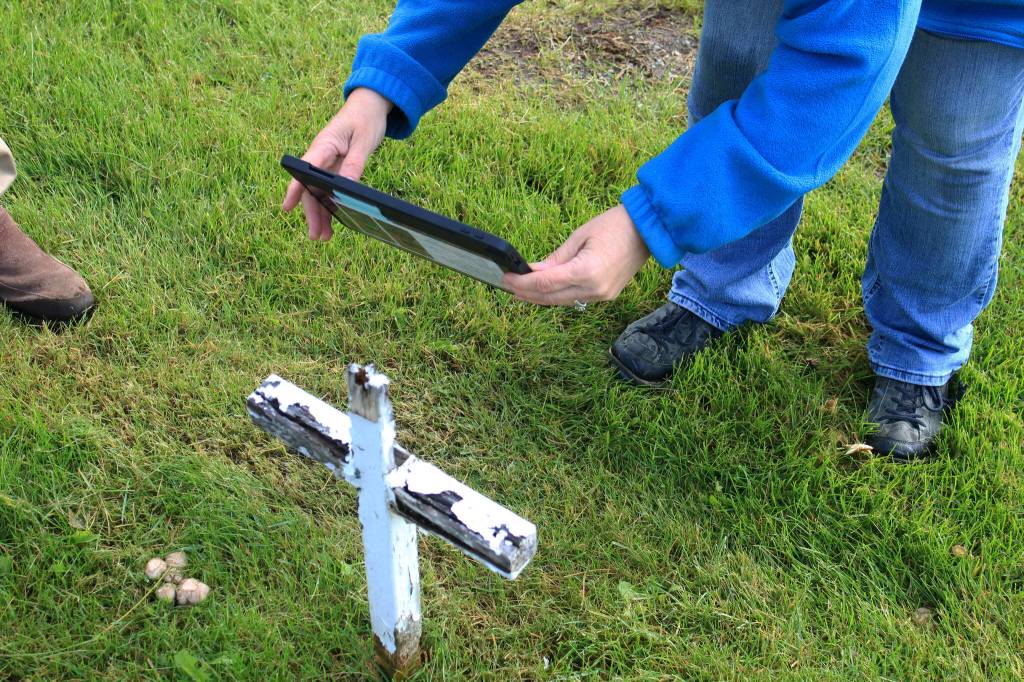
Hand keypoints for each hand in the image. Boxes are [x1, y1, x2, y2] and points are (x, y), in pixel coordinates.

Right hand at [282, 88, 391, 239]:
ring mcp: (327, 163)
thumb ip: (355, 164)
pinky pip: (329, 189)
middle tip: (316, 236)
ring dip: (320, 214)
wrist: (369, 106)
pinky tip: (333, 220)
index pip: (305, 170)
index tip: (287, 207)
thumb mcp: (364, 142)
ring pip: (318, 192)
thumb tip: (346, 188)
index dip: (296, 189)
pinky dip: (330, 205)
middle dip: (311, 213)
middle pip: (310, 188)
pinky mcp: (335, 168)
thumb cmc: (365, 119)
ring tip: (324, 237)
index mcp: (324, 146)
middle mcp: (321, 156)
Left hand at [503, 205, 649, 305]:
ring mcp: (602, 295)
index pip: (545, 284)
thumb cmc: (614, 225)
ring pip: (562, 302)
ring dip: (540, 297)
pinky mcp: (607, 295)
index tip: (505, 278)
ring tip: (521, 290)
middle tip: (507, 286)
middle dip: (527, 293)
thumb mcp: (579, 237)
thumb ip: (555, 259)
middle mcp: (594, 289)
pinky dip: (558, 296)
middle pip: (551, 298)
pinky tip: (545, 291)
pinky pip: (575, 299)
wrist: (648, 230)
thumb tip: (532, 272)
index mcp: (586, 271)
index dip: (522, 284)